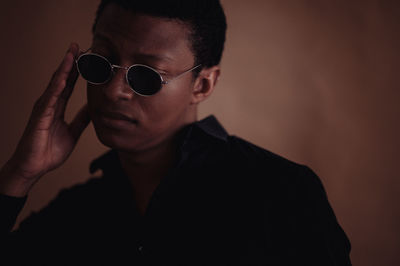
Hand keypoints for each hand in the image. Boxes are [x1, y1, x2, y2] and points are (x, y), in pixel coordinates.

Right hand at [0, 43, 89, 195]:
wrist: (35, 167)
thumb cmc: (49, 150)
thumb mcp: (73, 132)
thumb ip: (82, 119)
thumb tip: (93, 108)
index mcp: (58, 107)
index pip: (68, 84)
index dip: (77, 71)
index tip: (86, 57)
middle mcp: (50, 104)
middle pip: (61, 79)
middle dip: (70, 62)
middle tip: (78, 45)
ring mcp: (43, 109)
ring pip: (55, 84)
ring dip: (63, 69)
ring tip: (71, 53)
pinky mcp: (40, 117)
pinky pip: (49, 99)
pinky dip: (56, 87)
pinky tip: (63, 77)